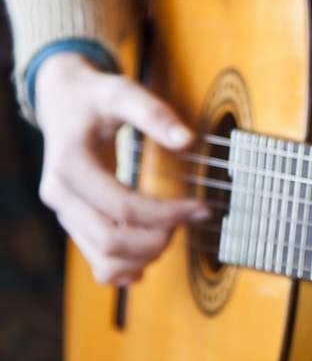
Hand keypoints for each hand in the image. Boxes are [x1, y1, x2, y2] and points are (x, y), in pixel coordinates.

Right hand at [35, 53, 208, 284]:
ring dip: (147, 256)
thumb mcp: (121, 91)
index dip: (168, 213)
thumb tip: (188, 140)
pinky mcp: (75, 225)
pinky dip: (129, 269)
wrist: (62, 101)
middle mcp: (60, 196)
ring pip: (105, 261)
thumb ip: (153, 113)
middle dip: (159, 238)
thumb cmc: (94, 98)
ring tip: (175, 231)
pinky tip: (154, 253)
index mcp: (70, 165)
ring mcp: (65, 215)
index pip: (124, 208)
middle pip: (112, 242)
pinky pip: (99, 265)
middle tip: (191, 218)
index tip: (201, 207)